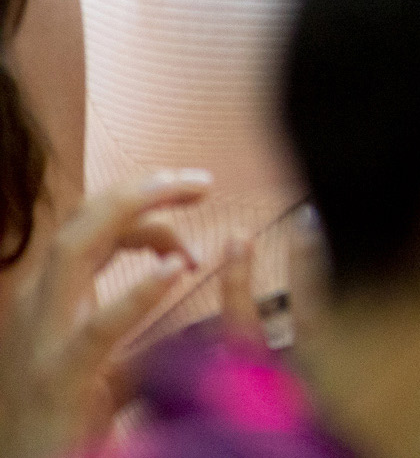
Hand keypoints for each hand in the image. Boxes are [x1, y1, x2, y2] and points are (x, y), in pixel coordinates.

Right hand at [0, 170, 209, 457]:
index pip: (91, 226)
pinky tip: (174, 271)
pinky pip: (97, 329)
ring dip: (135, 211)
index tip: (196, 204)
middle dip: (140, 188)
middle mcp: (37, 308)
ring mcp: (41, 341)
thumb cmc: (72, 420)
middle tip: (200, 180)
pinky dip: (137, 295)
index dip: (142, 204)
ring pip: (74, 250)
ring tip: (190, 196)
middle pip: (82, 222)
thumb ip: (135, 316)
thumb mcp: (108, 355)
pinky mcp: (59, 379)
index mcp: (49, 299)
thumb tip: (178, 273)